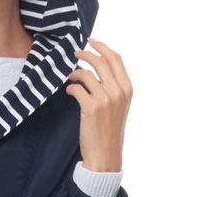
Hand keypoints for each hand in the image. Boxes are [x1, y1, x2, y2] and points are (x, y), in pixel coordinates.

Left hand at [65, 38, 132, 170]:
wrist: (106, 155)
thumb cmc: (110, 131)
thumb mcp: (119, 106)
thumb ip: (114, 87)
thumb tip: (99, 69)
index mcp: (127, 89)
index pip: (115, 59)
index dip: (102, 47)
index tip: (91, 41)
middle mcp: (118, 91)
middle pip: (100, 61)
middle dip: (86, 53)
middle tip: (75, 53)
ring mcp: (105, 99)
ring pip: (87, 73)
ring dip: (75, 72)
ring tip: (70, 76)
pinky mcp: (91, 108)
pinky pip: (77, 88)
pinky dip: (70, 88)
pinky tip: (69, 92)